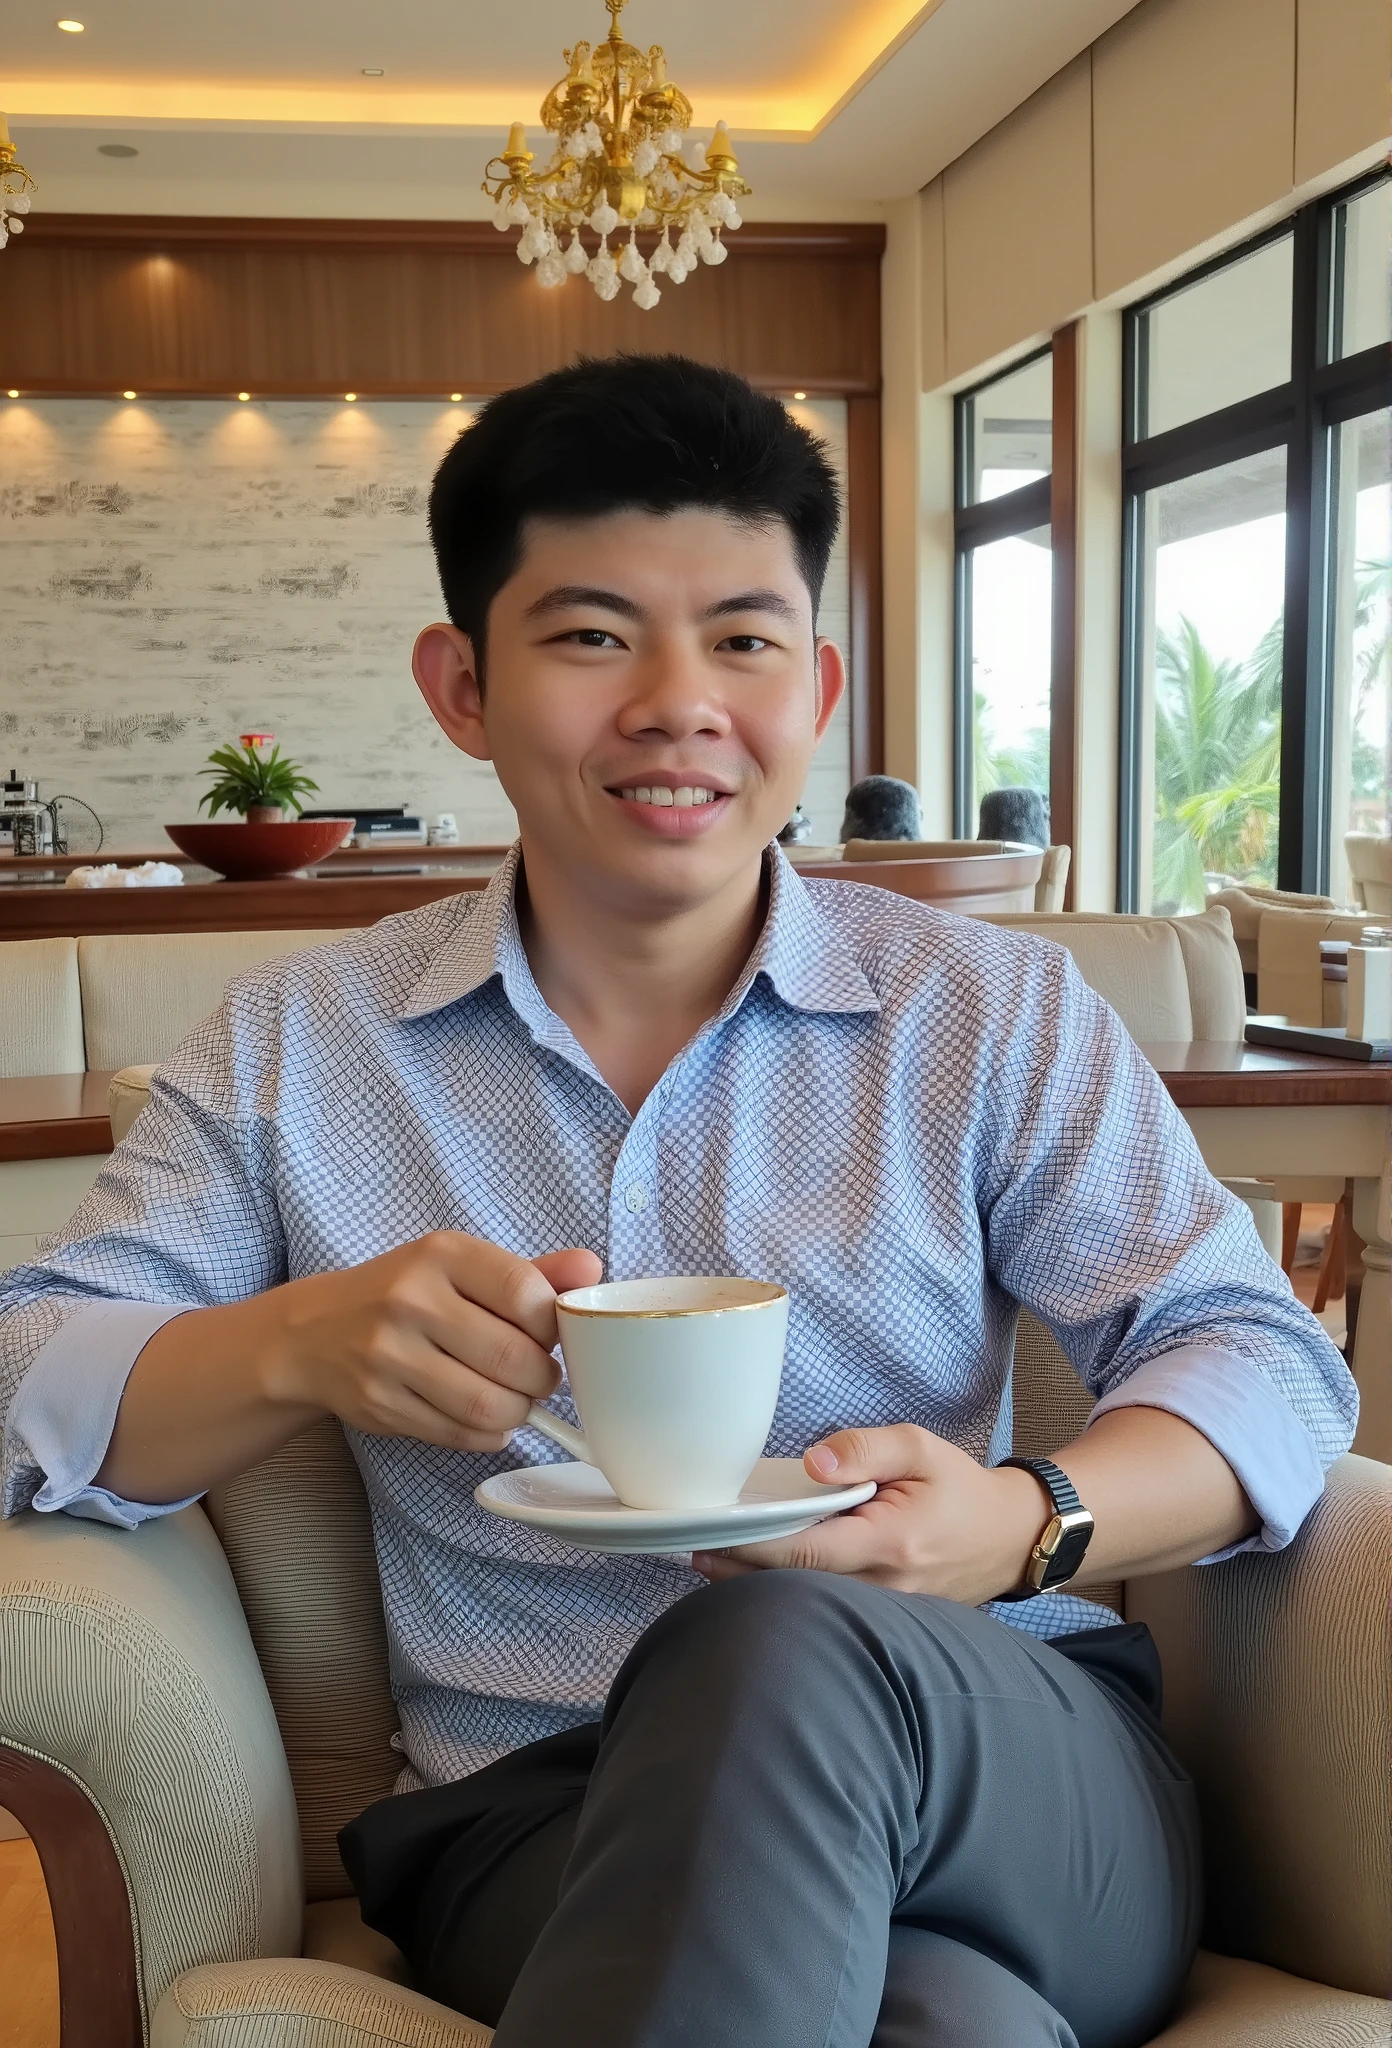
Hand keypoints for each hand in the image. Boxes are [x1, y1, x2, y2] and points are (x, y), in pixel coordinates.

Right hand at [262, 1232, 601, 1452]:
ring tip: (516, 1399)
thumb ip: (530, 1272)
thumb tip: (592, 1267)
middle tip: (541, 1377)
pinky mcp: (380, 1404)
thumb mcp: (460, 1267)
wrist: (312, 1334)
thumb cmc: (404, 1294)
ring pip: (488, 1405)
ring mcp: (389, 1356)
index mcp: (440, 1255)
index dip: (553, 1324)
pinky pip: (458, 1434)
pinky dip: (487, 1435)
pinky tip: (486, 1419)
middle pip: (513, 1358)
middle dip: (543, 1378)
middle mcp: (410, 1300)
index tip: (550, 1334)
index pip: (525, 1292)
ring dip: (519, 1412)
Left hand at [692, 1424, 1050, 1605]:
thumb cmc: (961, 1489)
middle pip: (795, 1587)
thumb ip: (866, 1448)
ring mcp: (884, 1613)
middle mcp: (882, 1588)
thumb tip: (813, 1462)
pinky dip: (790, 1596)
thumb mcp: (920, 1448)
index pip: (805, 1551)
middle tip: (693, 1551)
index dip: (752, 1547)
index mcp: (888, 1543)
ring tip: (711, 1564)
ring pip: (808, 1607)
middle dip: (740, 1572)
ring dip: (759, 1588)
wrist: (1011, 1539)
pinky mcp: (884, 1621)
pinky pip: (828, 1612)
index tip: (709, 1535)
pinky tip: (759, 1578)